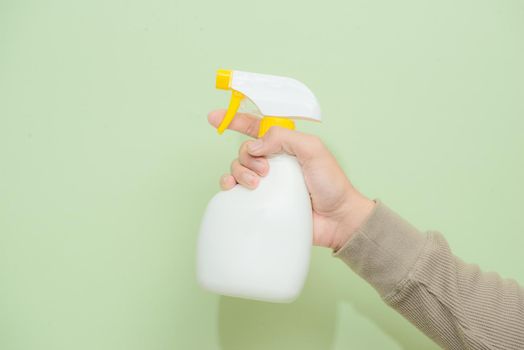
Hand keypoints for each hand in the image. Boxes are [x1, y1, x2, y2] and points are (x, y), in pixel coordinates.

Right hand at [208, 109, 375, 250]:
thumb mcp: (313, 150)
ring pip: (238, 168)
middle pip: (245, 149)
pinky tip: (233, 189)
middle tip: (265, 170)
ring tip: (256, 183)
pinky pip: (236, 190)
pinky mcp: (261, 200)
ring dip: (240, 171)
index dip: (235, 120)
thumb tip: (254, 146)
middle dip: (247, 155)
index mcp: (285, 145)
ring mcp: (266, 182)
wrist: (335, 219)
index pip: (256, 128)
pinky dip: (229, 186)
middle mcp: (273, 161)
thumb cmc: (331, 184)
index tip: (215, 117)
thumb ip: (284, 138)